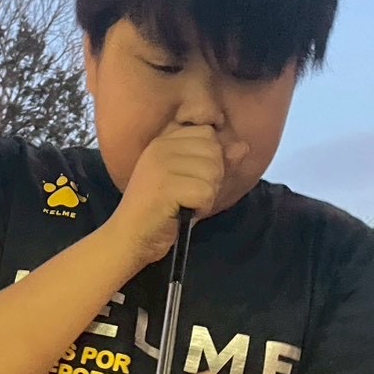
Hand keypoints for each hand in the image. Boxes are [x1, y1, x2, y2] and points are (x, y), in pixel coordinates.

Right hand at [106, 125, 248, 269]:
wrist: (129, 239)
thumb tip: (243, 147)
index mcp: (164, 141)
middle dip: (211, 178)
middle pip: (213, 151)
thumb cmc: (160, 213)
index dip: (210, 160)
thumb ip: (215, 162)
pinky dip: (201, 207)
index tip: (191, 179)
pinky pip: (205, 192)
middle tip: (189, 195)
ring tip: (185, 204)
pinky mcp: (166, 186)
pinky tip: (184, 212)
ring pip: (212, 171)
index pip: (207, 134)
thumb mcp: (189, 182)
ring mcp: (162, 165)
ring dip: (206, 194)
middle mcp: (161, 147)